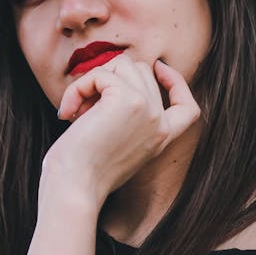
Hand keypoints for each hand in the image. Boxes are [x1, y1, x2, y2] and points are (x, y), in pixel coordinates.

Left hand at [41, 53, 201, 208]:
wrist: (75, 189)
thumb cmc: (83, 173)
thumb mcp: (116, 145)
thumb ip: (126, 118)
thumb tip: (112, 78)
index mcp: (160, 138)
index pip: (188, 107)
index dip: (176, 82)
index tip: (158, 67)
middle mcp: (159, 122)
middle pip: (141, 72)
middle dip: (108, 80)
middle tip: (84, 108)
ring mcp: (147, 109)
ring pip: (121, 65)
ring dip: (91, 81)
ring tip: (75, 109)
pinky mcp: (127, 99)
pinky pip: (99, 74)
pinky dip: (78, 88)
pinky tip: (68, 112)